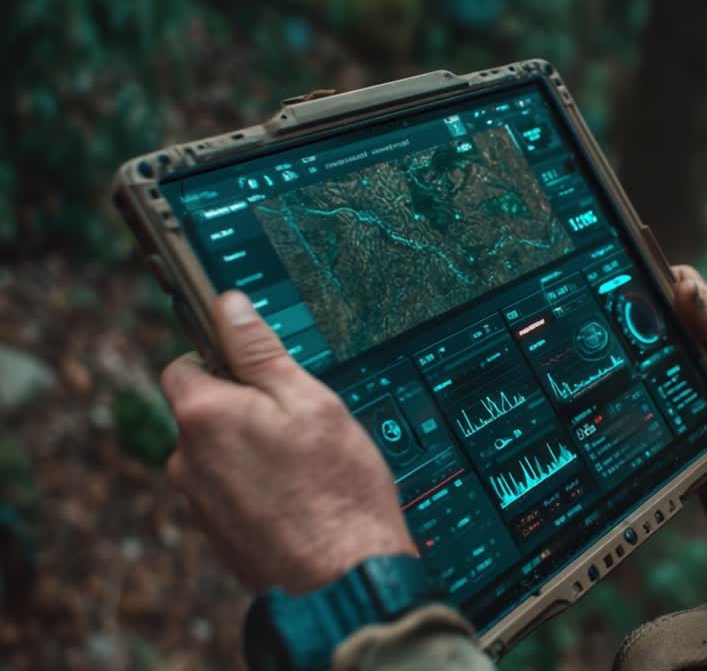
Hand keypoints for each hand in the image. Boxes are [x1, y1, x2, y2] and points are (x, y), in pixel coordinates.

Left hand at [159, 291, 414, 593]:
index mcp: (204, 416)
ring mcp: (199, 502)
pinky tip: (300, 494)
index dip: (224, 359)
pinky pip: (231, 489)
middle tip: (301, 419)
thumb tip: (229, 307)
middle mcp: (186, 460)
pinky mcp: (217, 533)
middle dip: (245, 407)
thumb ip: (260, 350)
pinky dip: (258, 485)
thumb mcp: (309, 400)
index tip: (261, 367)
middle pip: (205, 411)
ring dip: (253, 448)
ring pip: (220, 453)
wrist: (344, 578)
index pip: (184, 363)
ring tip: (307, 464)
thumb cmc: (336, 490)